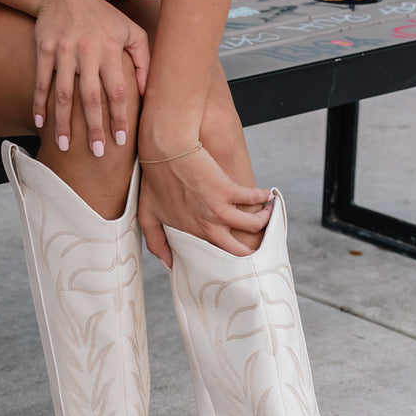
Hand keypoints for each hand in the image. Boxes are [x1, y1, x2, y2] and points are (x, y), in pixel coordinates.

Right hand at [32, 0, 150, 156]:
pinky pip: (42, 81)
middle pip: (90, 97)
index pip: (117, 91)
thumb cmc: (103, 16)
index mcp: (110, 50)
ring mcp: (64, 51)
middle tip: (98, 153)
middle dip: (94, 128)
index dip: (120, 117)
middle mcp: (87, 51)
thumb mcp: (131, 32)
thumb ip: (144, 61)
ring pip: (63, 94)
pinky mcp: (44, 49)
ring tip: (64, 147)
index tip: (122, 141)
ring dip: (63, 123)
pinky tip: (40, 123)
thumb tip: (150, 94)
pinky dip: (40, 103)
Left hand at [138, 145, 271, 268]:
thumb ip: (156, 242)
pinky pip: (255, 197)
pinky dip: (264, 196)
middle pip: (240, 251)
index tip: (234, 258)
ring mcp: (220, 210)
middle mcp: (208, 227)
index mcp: (191, 234)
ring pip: (255, 224)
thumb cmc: (154, 180)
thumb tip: (167, 264)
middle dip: (253, 251)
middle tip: (258, 245)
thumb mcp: (148, 216)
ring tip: (268, 213)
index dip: (227, 262)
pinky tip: (267, 195)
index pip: (214, 258)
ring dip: (265, 219)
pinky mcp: (229, 190)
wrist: (166, 151)